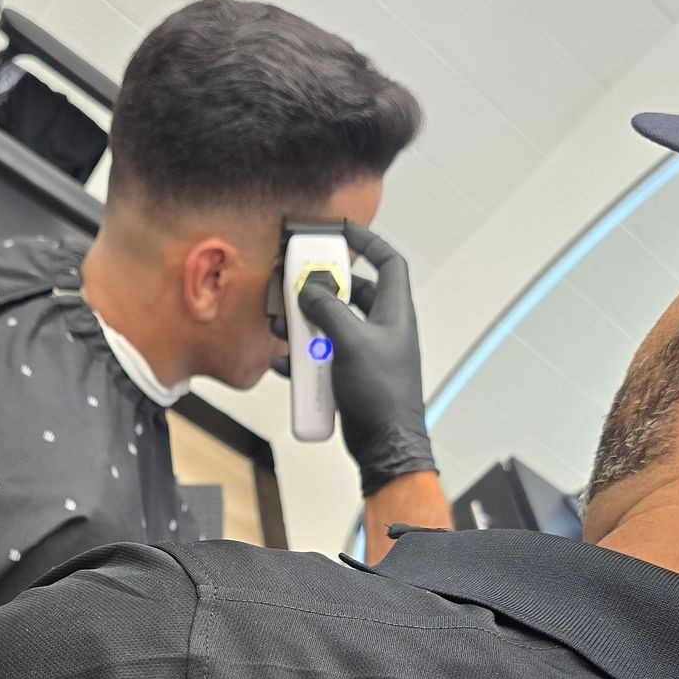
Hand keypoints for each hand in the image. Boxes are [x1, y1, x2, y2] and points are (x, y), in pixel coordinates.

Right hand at [298, 223, 436, 496]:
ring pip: (333, 326)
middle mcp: (383, 330)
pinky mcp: (351, 375)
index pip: (388, 263)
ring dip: (307, 325)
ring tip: (284, 326)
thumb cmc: (382, 396)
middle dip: (323, 288)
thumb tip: (309, 291)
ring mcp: (367, 353)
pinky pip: (324, 357)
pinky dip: (304, 359)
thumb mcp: (351, 342)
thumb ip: (328, 311)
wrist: (384, 446)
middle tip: (299, 283)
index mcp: (394, 313)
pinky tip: (285, 363)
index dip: (369, 242)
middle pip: (353, 293)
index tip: (343, 231)